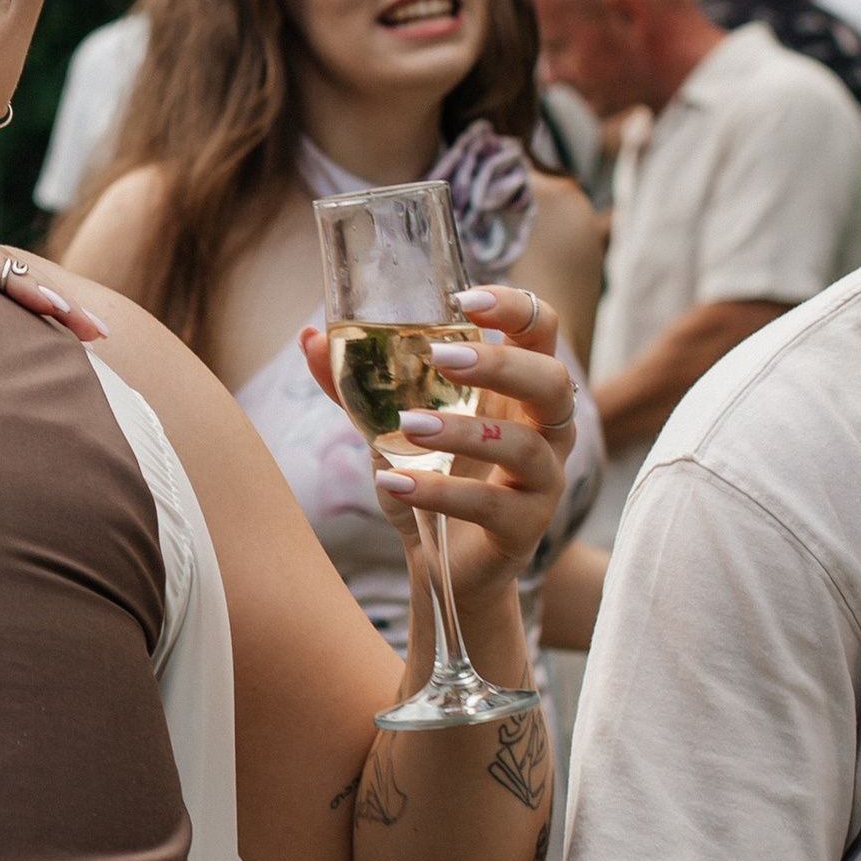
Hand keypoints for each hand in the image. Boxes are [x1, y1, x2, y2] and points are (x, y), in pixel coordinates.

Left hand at [303, 280, 574, 586]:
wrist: (440, 562)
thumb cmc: (429, 477)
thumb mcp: (389, 426)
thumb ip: (356, 384)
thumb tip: (308, 338)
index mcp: (517, 390)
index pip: (542, 330)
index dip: (516, 306)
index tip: (465, 298)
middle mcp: (544, 430)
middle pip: (552, 381)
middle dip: (501, 364)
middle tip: (442, 357)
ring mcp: (542, 481)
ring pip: (525, 446)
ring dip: (463, 431)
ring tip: (407, 425)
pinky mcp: (525, 528)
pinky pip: (492, 506)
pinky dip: (440, 491)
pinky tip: (392, 481)